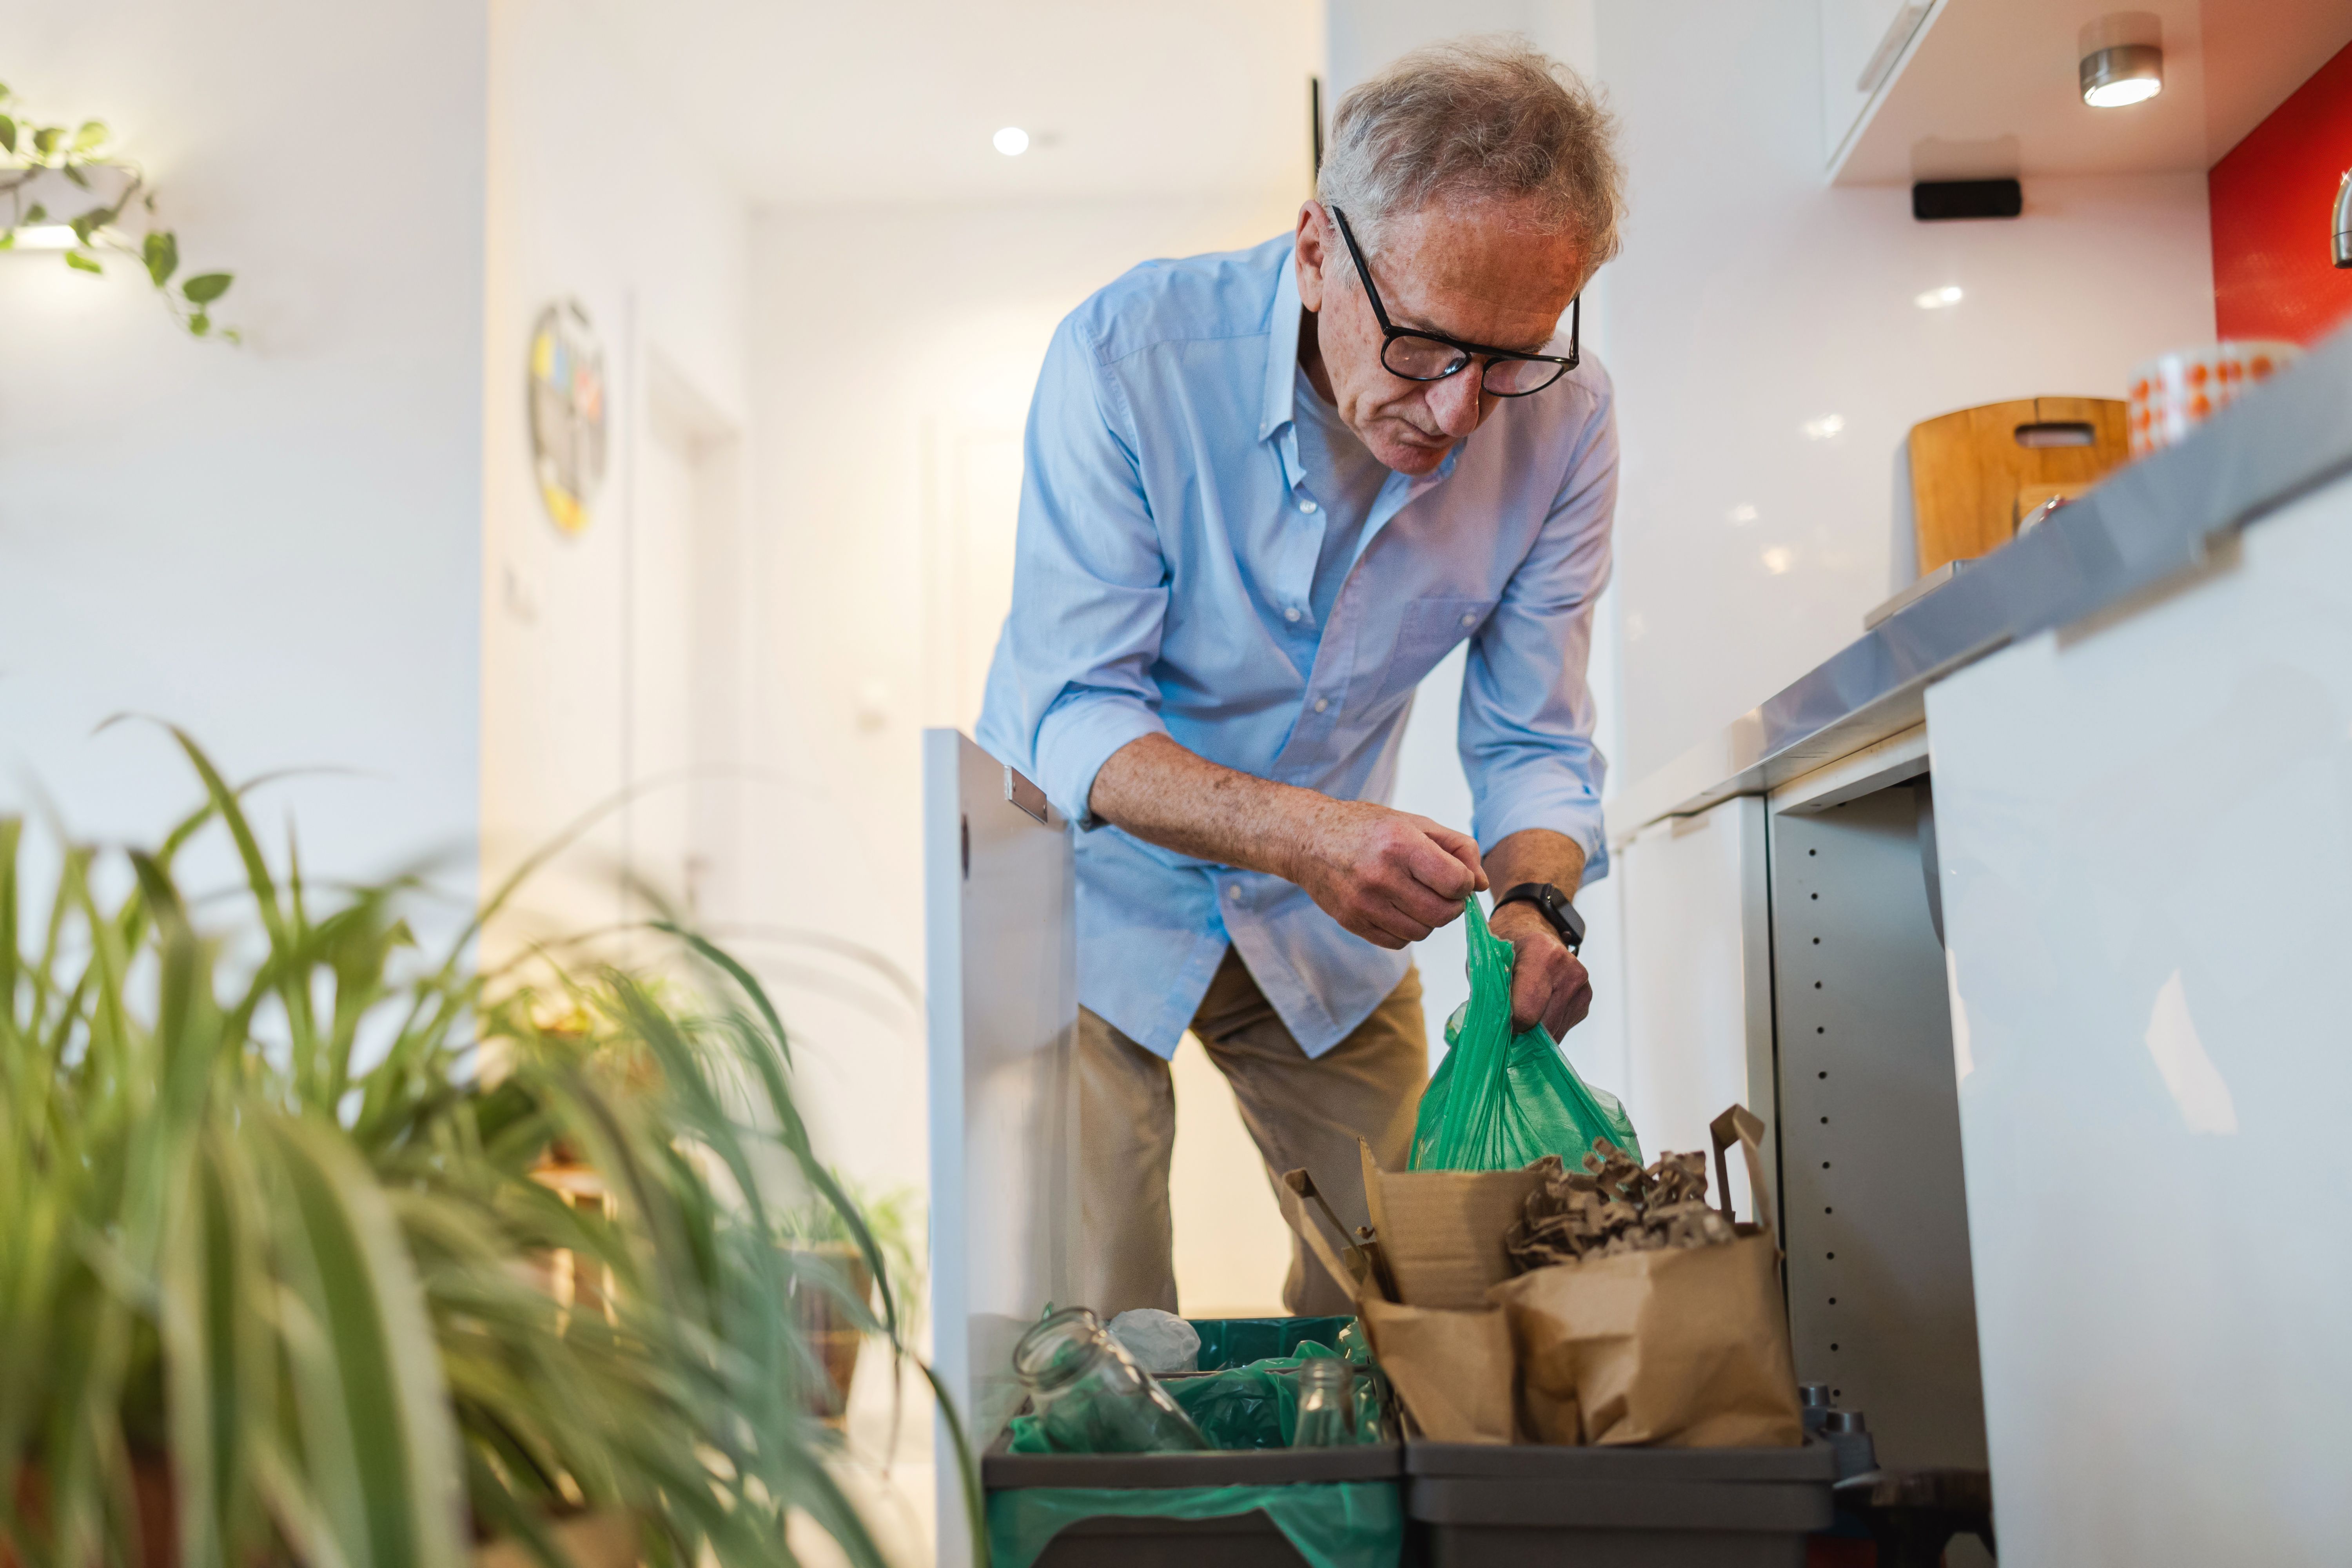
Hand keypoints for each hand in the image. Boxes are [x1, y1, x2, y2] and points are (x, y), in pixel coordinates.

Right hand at [1282, 798, 1488, 948]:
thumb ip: (1457, 848)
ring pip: (1423, 931)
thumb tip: (1482, 884)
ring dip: (1428, 918)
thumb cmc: (1367, 828)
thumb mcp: (1414, 823)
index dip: (1464, 883)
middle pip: (1443, 914)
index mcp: (1401, 844)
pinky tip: (1395, 907)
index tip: (1455, 876)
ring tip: (1414, 896)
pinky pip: (1399, 941)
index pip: (1456, 882)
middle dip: (1452, 905)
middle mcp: (1381, 876)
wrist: (1309, 839)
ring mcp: (1364, 903)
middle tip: (1441, 891)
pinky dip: (1406, 929)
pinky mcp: (1352, 922)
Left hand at [1489, 900, 1592, 1035]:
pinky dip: (1546, 1025)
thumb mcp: (1485, 960)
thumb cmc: (1504, 944)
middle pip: (1544, 1025)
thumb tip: (1494, 1031)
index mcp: (1541, 955)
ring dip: (1535, 1031)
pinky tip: (1536, 1008)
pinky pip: (1563, 1026)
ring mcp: (1581, 983)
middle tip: (1507, 1022)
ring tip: (1520, 1012)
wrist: (1531, 927)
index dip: (1509, 1025)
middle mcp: (1567, 968)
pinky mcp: (1585, 996)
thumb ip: (1490, 992)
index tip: (1499, 1022)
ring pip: (1555, 1030)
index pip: (1527, 1012)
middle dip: (1523, 1031)